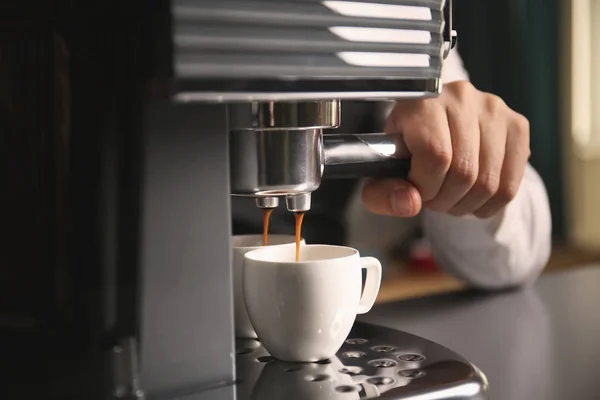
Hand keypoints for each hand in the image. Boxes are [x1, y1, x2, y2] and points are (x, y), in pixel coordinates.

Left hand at [362, 81, 529, 218]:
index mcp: (422, 101)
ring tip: (451, 198)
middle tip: (434, 199)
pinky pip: (510, 185)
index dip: (425, 186)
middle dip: (444, 200)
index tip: (417, 190)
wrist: (432, 125)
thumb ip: (382, 192)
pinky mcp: (517, 125)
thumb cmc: (404, 150)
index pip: (435, 155)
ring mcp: (494, 109)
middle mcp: (461, 97)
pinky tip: (473, 198)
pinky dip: (490, 204)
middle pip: (464, 172)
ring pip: (488, 182)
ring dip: (466, 205)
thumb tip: (410, 203)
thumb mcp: (381, 171)